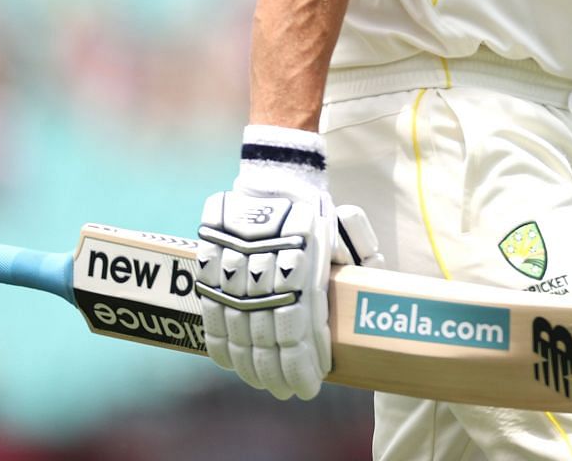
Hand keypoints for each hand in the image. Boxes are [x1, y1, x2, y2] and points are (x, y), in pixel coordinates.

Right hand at [194, 126, 381, 399]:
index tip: (309, 386)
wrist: (275, 178)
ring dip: (249, 363)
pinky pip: (211, 311)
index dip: (300, 363)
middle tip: (286, 393)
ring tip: (262, 384)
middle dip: (277, 371)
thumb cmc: (314, 212)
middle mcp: (265, 267)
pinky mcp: (210, 263)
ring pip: (237, 328)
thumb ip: (351, 269)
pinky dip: (219, 341)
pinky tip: (230, 363)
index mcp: (301, 262)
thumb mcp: (340, 235)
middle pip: (266, 335)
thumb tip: (361, 304)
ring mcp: (233, 267)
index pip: (297, 328)